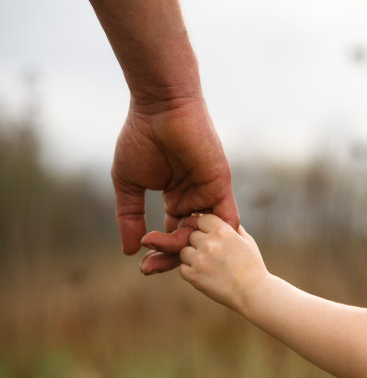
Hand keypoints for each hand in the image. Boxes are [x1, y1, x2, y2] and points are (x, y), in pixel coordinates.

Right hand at [112, 97, 239, 270]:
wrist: (161, 109)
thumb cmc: (142, 139)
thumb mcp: (129, 184)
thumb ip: (130, 216)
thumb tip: (129, 250)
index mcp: (176, 198)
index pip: (174, 235)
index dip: (161, 252)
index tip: (144, 267)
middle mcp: (195, 198)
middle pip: (190, 239)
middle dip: (173, 257)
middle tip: (151, 269)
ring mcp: (209, 193)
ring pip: (205, 234)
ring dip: (190, 249)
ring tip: (168, 257)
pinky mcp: (221, 186)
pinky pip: (227, 219)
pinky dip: (219, 238)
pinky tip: (205, 253)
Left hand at [179, 214, 267, 310]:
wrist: (253, 292)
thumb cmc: (252, 266)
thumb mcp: (247, 240)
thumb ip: (232, 228)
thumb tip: (222, 220)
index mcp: (222, 231)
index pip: (202, 219)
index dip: (206, 227)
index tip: (211, 236)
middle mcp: (208, 243)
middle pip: (192, 235)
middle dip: (200, 243)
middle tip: (212, 254)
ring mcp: (199, 259)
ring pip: (184, 251)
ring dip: (193, 257)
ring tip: (208, 265)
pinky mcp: (193, 276)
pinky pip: (183, 267)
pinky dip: (191, 271)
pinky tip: (205, 274)